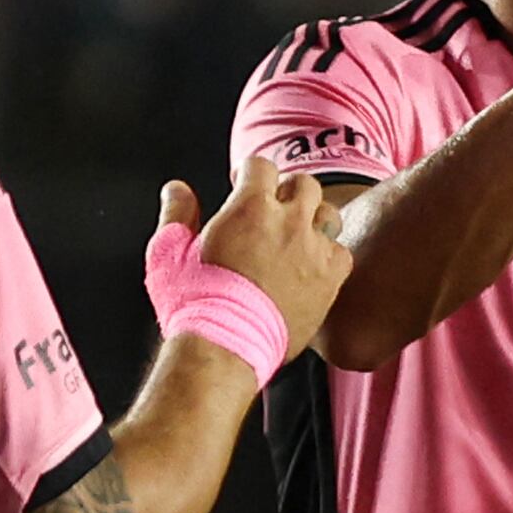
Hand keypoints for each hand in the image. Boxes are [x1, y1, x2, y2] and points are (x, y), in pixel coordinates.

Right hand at [176, 156, 351, 357]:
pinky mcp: (329, 281)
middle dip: (286, 190)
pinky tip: (312, 265)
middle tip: (273, 208)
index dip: (250, 172)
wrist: (224, 346)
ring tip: (295, 234)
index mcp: (250, 207)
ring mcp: (313, 251)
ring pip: (328, 214)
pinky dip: (329, 254)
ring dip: (312, 218)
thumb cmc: (193, 302)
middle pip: (304, 184)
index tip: (243, 184)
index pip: (262, 165)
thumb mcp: (169, 251)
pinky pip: (342, 253)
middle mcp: (289, 222)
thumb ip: (177, 213)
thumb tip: (176, 189)